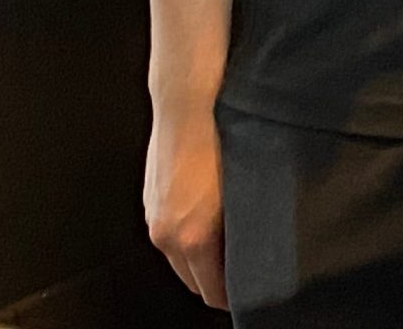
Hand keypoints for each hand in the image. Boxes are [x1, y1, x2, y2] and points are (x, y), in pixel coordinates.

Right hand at [145, 108, 228, 309]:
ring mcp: (154, 218)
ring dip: (197, 258)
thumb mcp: (243, 192)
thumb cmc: (223, 139)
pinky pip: (167, 234)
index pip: (210, 291)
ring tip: (225, 241)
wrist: (188, 105)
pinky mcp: (149, 202)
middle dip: (214, 280)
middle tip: (240, 269)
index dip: (232, 296)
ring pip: (177, 259)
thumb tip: (253, 250)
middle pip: (191, 281)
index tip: (247, 291)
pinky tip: (204, 215)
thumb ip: (242, 230)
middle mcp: (167, 234)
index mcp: (193, 237)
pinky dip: (183, 236)